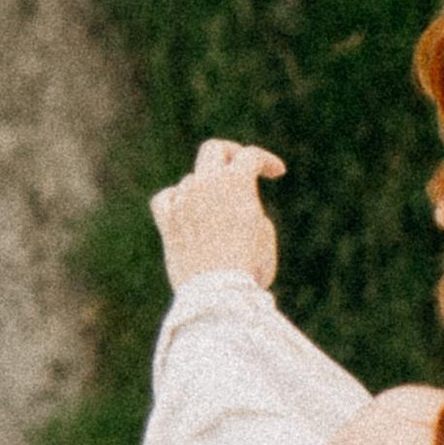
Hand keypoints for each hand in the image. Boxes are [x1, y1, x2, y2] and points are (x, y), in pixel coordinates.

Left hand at [151, 138, 285, 289]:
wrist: (218, 294)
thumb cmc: (249, 267)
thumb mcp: (264, 234)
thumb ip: (250, 208)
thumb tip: (232, 204)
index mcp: (236, 183)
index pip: (251, 156)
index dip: (267, 160)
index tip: (277, 172)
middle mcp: (206, 184)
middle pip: (213, 150)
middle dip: (230, 154)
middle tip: (241, 166)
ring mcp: (183, 201)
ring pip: (192, 180)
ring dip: (206, 189)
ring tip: (220, 212)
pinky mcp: (166, 222)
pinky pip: (165, 198)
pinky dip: (176, 200)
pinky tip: (184, 209)